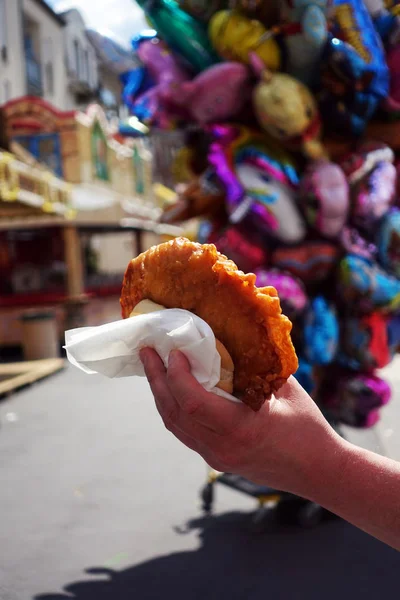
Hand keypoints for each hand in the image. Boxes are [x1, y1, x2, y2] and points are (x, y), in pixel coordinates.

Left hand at [140, 348, 344, 495]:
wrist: (319, 471)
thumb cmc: (308, 427)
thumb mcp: (286, 390)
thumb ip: (257, 367)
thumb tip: (235, 339)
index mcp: (241, 428)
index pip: (192, 403)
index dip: (176, 376)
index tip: (174, 352)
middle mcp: (222, 447)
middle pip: (174, 414)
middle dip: (156, 380)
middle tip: (146, 352)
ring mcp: (217, 458)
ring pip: (175, 426)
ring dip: (160, 395)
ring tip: (153, 368)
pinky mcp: (217, 461)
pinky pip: (185, 433)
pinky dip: (173, 408)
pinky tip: (172, 390)